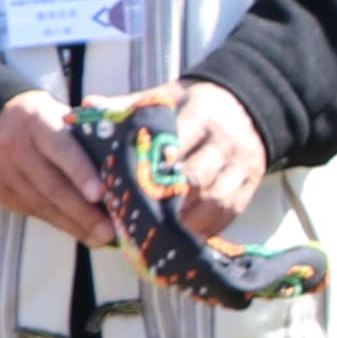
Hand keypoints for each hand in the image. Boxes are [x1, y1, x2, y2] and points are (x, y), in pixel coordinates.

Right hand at [0, 89, 125, 239]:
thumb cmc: (47, 121)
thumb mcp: (64, 114)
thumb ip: (90, 130)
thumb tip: (125, 150)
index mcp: (36, 120)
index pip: (61, 148)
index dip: (81, 173)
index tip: (101, 194)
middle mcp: (13, 146)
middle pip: (52, 186)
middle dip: (84, 213)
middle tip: (111, 231)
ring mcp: (1, 171)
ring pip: (43, 206)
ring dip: (75, 225)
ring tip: (102, 237)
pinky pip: (34, 212)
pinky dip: (60, 223)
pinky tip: (81, 231)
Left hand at [98, 76, 269, 234]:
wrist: (246, 108)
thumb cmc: (193, 106)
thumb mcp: (164, 97)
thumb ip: (126, 105)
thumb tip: (87, 104)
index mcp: (201, 113)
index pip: (177, 142)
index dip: (152, 167)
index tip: (127, 185)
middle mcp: (225, 141)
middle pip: (196, 177)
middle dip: (166, 202)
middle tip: (136, 219)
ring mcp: (241, 166)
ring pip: (214, 200)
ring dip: (185, 222)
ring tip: (156, 237)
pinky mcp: (249, 186)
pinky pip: (229, 214)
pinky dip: (205, 230)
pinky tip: (182, 240)